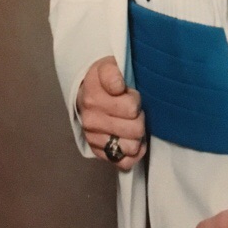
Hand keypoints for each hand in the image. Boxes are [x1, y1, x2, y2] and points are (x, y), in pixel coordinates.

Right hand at [76, 56, 146, 170]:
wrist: (87, 94)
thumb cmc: (105, 80)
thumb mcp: (109, 65)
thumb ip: (113, 71)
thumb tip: (118, 87)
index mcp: (94, 92)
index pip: (130, 106)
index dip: (135, 99)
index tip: (127, 91)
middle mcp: (90, 116)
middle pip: (135, 127)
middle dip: (140, 117)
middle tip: (134, 110)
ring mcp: (93, 136)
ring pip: (131, 146)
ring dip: (137, 136)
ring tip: (132, 124)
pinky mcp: (97, 151)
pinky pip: (124, 162)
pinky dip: (133, 154)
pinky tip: (133, 141)